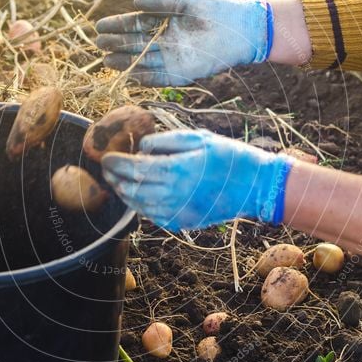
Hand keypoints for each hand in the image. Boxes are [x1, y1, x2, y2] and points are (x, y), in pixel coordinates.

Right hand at [95, 0, 272, 85]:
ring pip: (142, 61)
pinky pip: (158, 78)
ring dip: (124, 62)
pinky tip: (129, 75)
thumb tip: (135, 2)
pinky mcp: (182, 73)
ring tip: (107, 61)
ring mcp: (172, 58)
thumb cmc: (215, 11)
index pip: (135, 24)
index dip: (117, 25)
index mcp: (163, 22)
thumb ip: (160, 3)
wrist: (241, 29)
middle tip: (98, 44)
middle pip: (135, 44)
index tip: (100, 26)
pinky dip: (144, 78)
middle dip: (116, 44)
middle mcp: (165, 41)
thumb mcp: (185, 2)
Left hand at [101, 130, 293, 230]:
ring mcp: (177, 212)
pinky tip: (139, 197)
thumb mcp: (199, 139)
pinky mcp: (183, 223)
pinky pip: (153, 217)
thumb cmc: (229, 157)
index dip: (116, 163)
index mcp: (176, 170)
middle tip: (107, 170)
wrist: (256, 186)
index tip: (105, 157)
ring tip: (118, 183)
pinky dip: (141, 207)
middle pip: (131, 189)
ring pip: (139, 206)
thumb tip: (141, 148)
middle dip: (115, 179)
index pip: (134, 168)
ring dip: (125, 194)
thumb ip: (166, 141)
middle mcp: (173, 194)